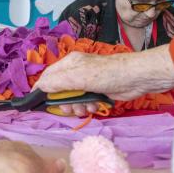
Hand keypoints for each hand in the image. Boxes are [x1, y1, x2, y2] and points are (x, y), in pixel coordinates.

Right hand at [35, 52, 149, 116]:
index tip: (38, 101)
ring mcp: (88, 81)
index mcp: (69, 63)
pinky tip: (95, 106)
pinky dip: (89, 106)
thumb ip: (56, 82)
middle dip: (64, 101)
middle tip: (68, 109)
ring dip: (77, 106)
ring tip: (85, 108)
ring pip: (73, 98)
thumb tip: (40, 87)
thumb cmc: (106, 74)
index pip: (48, 76)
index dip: (43, 88)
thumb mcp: (77, 77)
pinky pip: (86, 101)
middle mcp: (76, 71)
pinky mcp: (98, 91)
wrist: (136, 78)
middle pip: (60, 89)